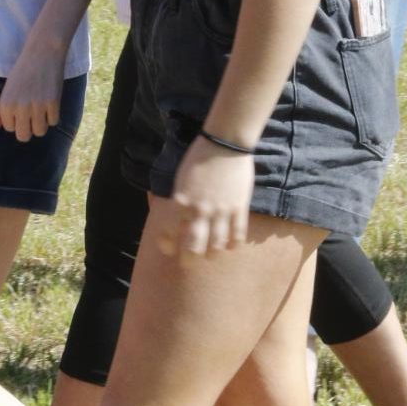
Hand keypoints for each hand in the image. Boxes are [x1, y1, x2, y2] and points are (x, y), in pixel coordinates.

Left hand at [0, 43, 64, 141]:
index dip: (16, 119)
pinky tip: (50, 101)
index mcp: (6, 105)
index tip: (20, 105)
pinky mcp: (53, 103)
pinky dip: (53, 114)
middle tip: (31, 112)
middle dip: (28, 128)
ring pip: (40, 132)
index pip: (10, 129)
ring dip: (42, 123)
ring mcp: (37, 106)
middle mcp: (20, 107)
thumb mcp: (7, 90)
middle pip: (23, 136)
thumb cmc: (22, 71)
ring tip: (41, 108)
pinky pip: (54, 122)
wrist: (42, 52)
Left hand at [148, 137, 254, 256]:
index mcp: (181, 202)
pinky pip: (237, 235)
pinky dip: (233, 244)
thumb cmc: (199, 157)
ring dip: (212, 254)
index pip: (170, 233)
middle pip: (193, 248)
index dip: (167, 245)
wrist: (225, 144)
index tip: (168, 249)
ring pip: (217, 246)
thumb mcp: (181, 180)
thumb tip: (178, 218)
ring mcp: (221, 211)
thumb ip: (180, 201)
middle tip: (188, 262)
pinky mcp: (239, 208)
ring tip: (210, 254)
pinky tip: (230, 245)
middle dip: (189, 259)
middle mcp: (200, 210)